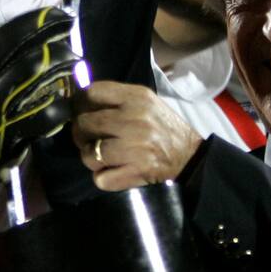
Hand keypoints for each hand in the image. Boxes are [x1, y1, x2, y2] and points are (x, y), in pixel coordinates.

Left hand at [72, 81, 201, 190]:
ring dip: (91, 158)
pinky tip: (114, 171)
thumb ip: (116, 100)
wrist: (192, 157)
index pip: (92, 93)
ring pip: (89, 154)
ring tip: (103, 157)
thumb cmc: (164, 128)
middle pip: (85, 124)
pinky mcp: (136, 171)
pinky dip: (104, 178)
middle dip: (81, 135)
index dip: (79, 104)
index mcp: (136, 97)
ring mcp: (135, 146)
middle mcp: (134, 119)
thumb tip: (80, 102)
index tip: (80, 112)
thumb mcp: (146, 103)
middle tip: (88, 139)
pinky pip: (101, 178)